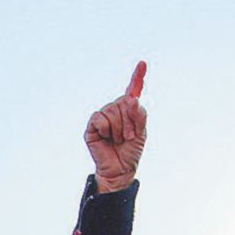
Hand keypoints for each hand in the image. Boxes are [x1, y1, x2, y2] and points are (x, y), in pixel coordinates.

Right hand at [85, 61, 147, 193]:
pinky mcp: (92, 126)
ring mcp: (103, 117)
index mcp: (128, 109)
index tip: (142, 64)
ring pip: (113, 111)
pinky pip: (100, 118)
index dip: (137, 77)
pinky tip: (106, 137)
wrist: (120, 170)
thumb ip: (139, 114)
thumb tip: (130, 99)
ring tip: (118, 139)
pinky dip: (106, 128)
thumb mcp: (141, 131)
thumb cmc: (131, 151)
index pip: (132, 90)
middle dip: (130, 122)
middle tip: (128, 136)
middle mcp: (115, 110)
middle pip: (124, 103)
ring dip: (119, 128)